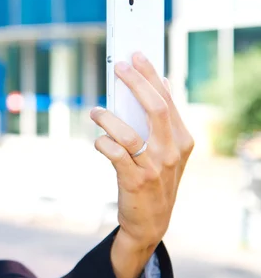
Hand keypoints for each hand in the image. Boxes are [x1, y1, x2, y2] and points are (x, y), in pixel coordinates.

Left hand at [90, 52, 194, 277]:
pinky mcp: (135, 181)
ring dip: (108, 117)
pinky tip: (98, 141)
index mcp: (182, 140)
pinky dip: (103, 143)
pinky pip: (115, 154)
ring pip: (129, 132)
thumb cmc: (155, 178)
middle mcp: (172, 151)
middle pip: (155, 108)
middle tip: (119, 66)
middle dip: (136, 82)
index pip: (168, 100)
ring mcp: (155, 167)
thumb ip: (163, 122)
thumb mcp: (167, 151)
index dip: (151, 76)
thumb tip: (160, 83)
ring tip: (95, 111)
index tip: (136, 56)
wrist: (151, 221)